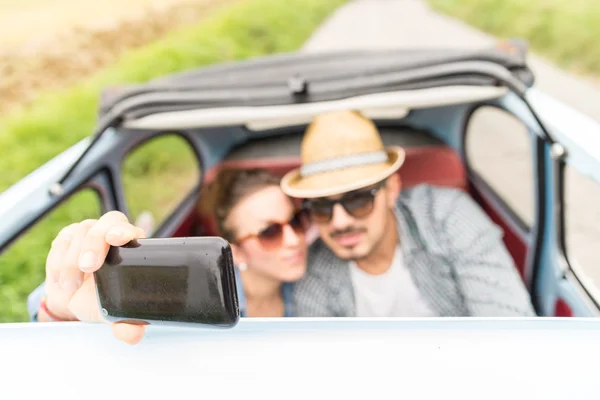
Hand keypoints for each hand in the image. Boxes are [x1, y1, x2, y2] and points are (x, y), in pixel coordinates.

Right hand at [44, 211, 147, 343]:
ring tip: (72, 286)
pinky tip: (63, 281)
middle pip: (105, 223)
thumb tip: (133, 334)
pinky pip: (60, 243)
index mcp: (131, 246)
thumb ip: (126, 323)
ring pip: (81, 232)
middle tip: (88, 266)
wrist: (73, 300)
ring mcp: (89, 233)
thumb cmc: (101, 299)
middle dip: (95, 244)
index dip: (124, 230)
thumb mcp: (114, 312)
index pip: (130, 229)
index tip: (116, 239)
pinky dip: (58, 263)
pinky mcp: (67, 237)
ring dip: (73, 260)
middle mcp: (111, 234)